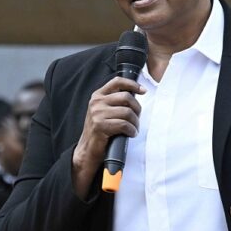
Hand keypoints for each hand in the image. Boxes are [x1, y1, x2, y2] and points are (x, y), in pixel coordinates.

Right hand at [72, 77, 144, 198]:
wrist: (87, 149)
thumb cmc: (100, 130)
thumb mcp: (104, 111)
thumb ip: (115, 101)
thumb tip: (136, 94)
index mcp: (98, 95)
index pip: (117, 81)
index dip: (133, 84)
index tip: (143, 91)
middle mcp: (96, 102)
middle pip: (126, 97)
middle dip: (137, 109)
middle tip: (137, 118)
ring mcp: (97, 113)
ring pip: (127, 112)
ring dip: (135, 122)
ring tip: (134, 128)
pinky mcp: (100, 126)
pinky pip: (124, 124)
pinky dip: (131, 130)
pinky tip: (130, 134)